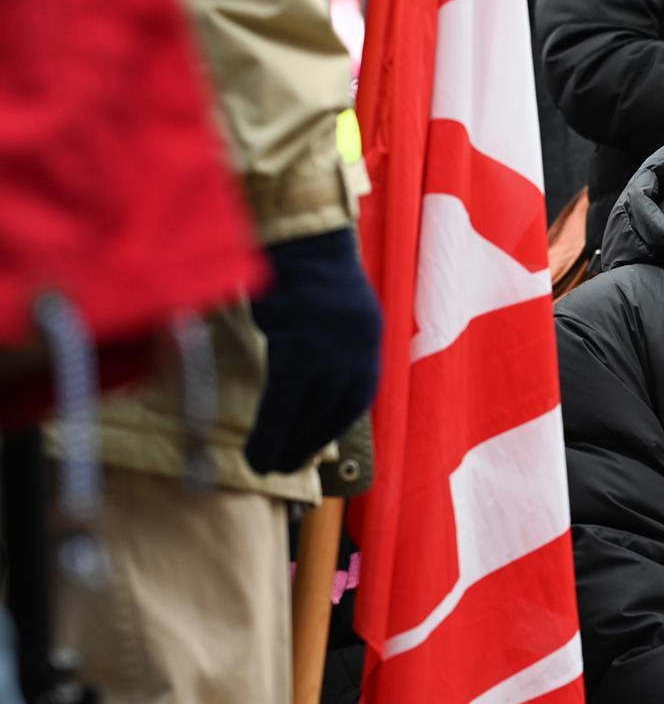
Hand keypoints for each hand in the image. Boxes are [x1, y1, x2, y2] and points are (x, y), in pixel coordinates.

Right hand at [245, 229, 382, 473]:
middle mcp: (358, 347)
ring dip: (286, 443)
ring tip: (264, 464)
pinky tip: (256, 450)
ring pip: (307, 410)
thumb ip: (330, 349)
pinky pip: (283, 401)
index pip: (355, 398)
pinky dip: (269, 430)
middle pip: (334, 409)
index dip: (330, 427)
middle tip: (285, 465)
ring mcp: (330, 349)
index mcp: (368, 338)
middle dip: (308, 442)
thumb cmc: (303, 274)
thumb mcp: (332, 313)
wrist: (293, 238)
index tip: (311, 448)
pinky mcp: (298, 348)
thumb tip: (310, 395)